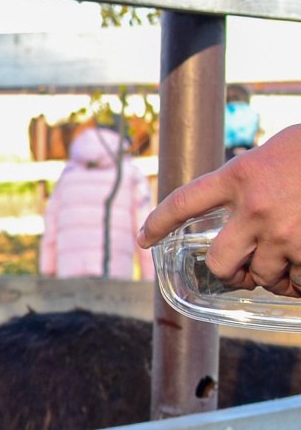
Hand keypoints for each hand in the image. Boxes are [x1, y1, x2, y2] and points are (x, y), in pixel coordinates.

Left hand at [139, 125, 300, 296]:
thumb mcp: (278, 149)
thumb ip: (253, 175)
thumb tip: (239, 199)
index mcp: (241, 174)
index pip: (184, 202)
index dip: (159, 223)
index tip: (144, 240)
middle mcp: (255, 208)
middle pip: (222, 263)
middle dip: (230, 273)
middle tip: (241, 272)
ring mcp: (285, 232)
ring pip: (263, 277)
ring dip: (272, 278)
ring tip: (285, 271)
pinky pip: (299, 280)